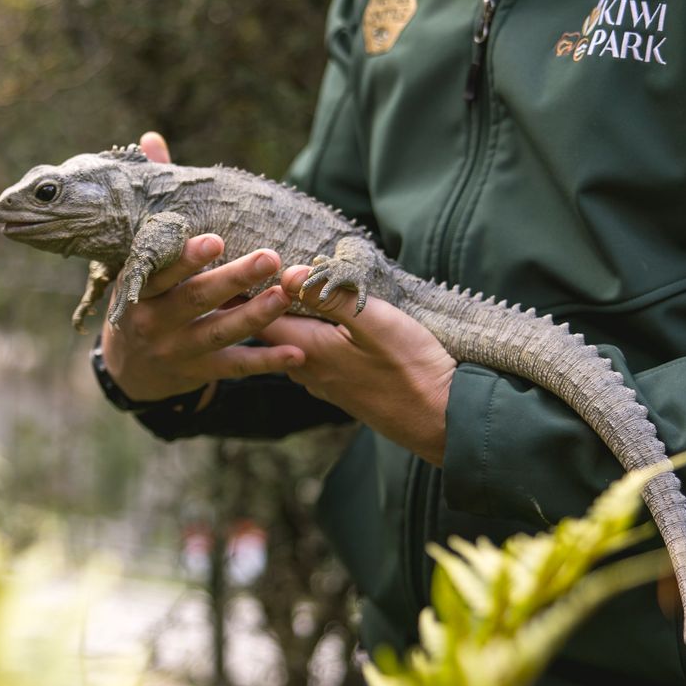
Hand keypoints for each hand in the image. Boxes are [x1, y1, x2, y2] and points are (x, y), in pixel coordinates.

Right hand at [98, 131, 303, 403]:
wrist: (132, 367)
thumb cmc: (144, 295)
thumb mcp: (136, 257)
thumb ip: (153, 201)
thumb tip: (151, 139)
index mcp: (138, 288)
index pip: (160, 271)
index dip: (186, 258)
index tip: (215, 239)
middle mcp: (153, 322)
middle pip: (195, 299)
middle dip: (233, 280)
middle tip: (270, 258)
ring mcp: (178, 350)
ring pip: (220, 333)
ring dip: (256, 316)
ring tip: (287, 295)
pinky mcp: (200, 372)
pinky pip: (236, 367)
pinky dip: (268, 361)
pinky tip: (299, 350)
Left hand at [261, 264, 456, 465]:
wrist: (440, 420)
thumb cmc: (411, 368)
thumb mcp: (374, 322)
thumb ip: (330, 297)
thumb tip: (288, 274)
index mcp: (308, 350)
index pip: (258, 317)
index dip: (248, 291)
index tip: (244, 265)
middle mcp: (307, 370)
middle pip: (270, 331)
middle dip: (263, 304)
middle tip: (256, 273)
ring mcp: (324, 383)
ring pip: (291, 345)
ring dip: (286, 319)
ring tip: (285, 291)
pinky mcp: (341, 388)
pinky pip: (311, 357)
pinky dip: (307, 335)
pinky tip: (320, 322)